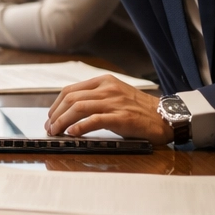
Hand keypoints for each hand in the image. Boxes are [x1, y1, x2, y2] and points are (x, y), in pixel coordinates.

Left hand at [45, 74, 170, 142]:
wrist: (165, 117)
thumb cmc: (140, 110)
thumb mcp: (115, 96)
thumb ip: (95, 98)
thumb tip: (70, 112)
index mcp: (104, 81)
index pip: (70, 90)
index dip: (56, 105)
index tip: (50, 116)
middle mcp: (107, 89)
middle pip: (71, 98)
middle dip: (55, 114)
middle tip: (49, 127)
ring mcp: (114, 102)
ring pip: (78, 108)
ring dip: (62, 121)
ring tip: (56, 131)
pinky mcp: (121, 117)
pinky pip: (94, 119)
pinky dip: (80, 126)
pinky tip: (72, 133)